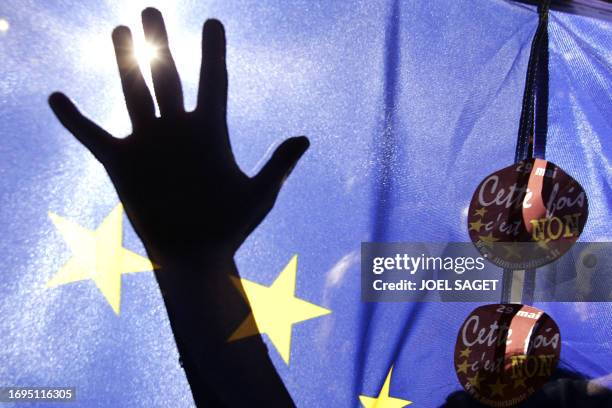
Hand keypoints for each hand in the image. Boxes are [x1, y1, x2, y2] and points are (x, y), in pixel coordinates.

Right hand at [48, 8, 308, 262]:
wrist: (195, 257)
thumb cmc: (230, 228)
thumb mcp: (258, 195)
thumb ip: (277, 165)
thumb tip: (305, 138)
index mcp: (211, 132)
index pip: (213, 82)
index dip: (213, 52)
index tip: (213, 22)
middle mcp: (178, 130)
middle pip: (168, 76)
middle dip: (160, 43)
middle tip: (152, 9)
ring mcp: (148, 144)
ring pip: (133, 93)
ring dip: (125, 63)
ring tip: (120, 30)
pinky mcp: (120, 164)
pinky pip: (92, 135)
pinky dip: (73, 119)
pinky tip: (57, 98)